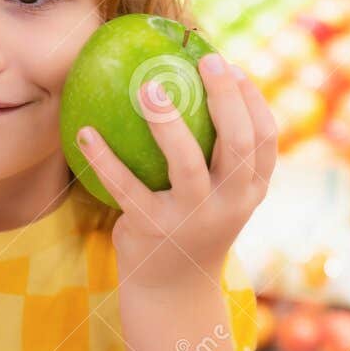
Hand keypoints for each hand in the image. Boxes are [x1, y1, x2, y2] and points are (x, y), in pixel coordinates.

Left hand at [74, 52, 275, 290]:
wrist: (171, 290)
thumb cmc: (193, 225)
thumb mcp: (219, 195)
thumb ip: (220, 155)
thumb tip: (196, 84)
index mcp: (250, 190)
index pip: (265, 138)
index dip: (252, 99)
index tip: (231, 65)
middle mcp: (229, 203)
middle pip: (239, 143)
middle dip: (226, 97)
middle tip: (206, 60)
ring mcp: (192, 219)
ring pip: (187, 164)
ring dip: (168, 122)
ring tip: (148, 88)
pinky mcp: (152, 230)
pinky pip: (125, 187)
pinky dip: (103, 158)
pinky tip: (85, 131)